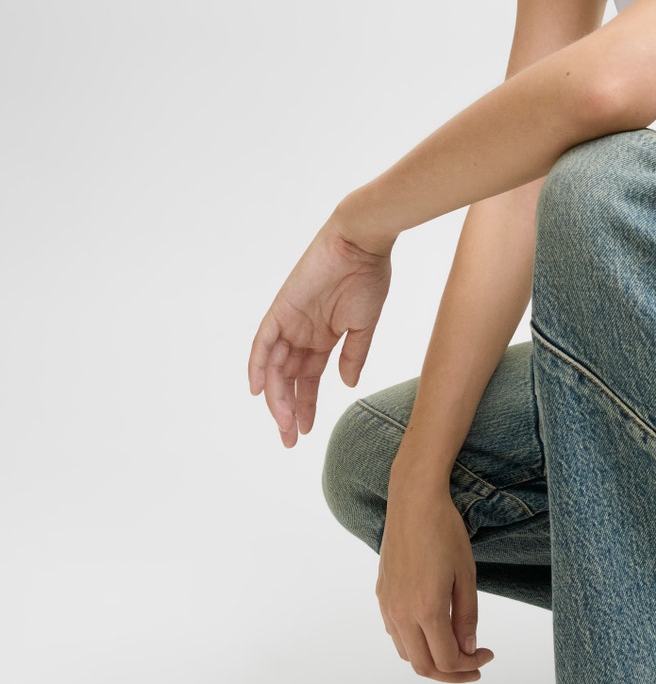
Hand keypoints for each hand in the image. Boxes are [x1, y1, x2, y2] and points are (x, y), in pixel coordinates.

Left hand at [247, 216, 393, 446]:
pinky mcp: (281, 309)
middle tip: (290, 439)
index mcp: (324, 337)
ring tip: (282, 424)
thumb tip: (346, 385)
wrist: (362, 245)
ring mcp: (290, 322)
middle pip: (289, 378)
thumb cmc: (369, 278)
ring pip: (276, 367)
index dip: (307, 405)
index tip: (307, 430)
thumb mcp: (364, 325)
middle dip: (289, 410)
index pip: (309, 378)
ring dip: (276, 396)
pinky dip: (258, 365)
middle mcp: (303, 333)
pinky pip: (263, 342)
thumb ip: (353, 355)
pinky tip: (259, 390)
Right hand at [376, 466, 495, 681]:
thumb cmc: (445, 532)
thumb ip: (467, 617)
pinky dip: (415, 643)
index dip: (469, 666)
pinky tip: (433, 629)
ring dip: (431, 660)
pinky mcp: (382, 595)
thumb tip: (468, 648)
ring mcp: (387, 605)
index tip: (487, 655)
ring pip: (406, 653)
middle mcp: (401, 613)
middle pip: (423, 667)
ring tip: (455, 650)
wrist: (413, 502)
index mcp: (426, 610)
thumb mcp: (466, 575)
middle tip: (474, 665)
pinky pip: (395, 633)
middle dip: (451, 674)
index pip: (446, 660)